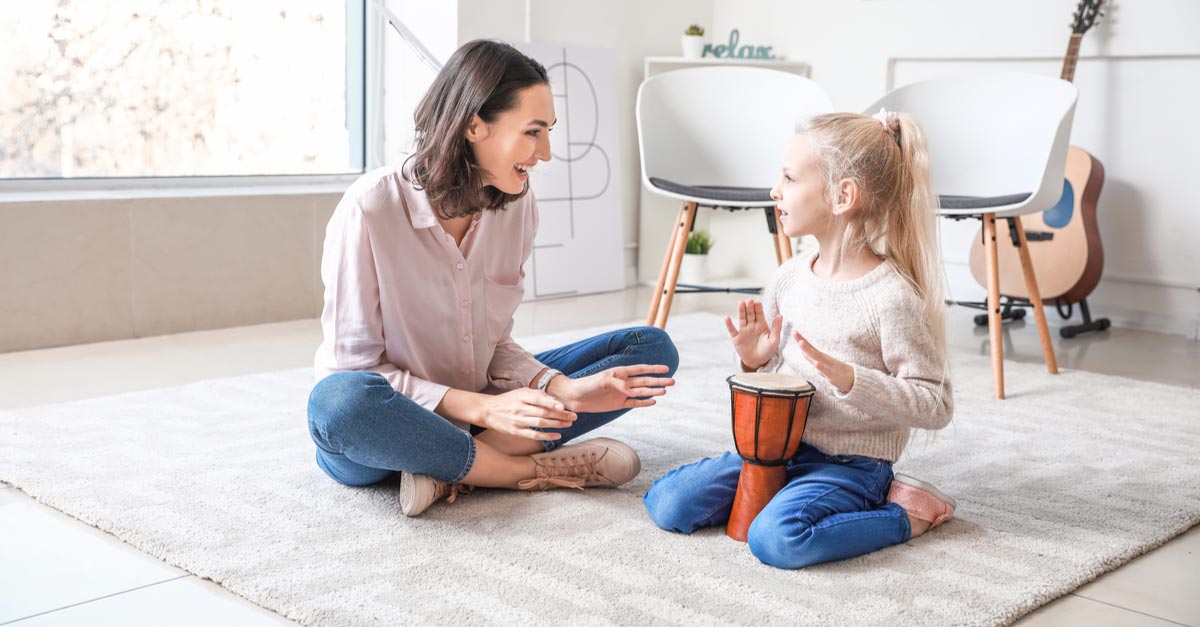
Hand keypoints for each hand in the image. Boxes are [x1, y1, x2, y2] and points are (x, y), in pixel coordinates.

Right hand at [476, 388, 576, 440]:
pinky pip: (534, 435)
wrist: (488, 411)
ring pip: (540, 423)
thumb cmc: (508, 400)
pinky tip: (557, 435)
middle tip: (573, 416)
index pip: (539, 399)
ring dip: (556, 424)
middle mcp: (520, 408)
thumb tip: (554, 399)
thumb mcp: (520, 392)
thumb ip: (537, 394)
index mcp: (521, 396)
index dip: (552, 403)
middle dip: (560, 414)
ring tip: (568, 424)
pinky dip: (546, 436)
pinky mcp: (516, 431)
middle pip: (543, 412)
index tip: (564, 406)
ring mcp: (518, 421)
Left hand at [549, 365, 674, 412]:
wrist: (575, 397)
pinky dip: (643, 402)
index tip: (666, 368)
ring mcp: (621, 394)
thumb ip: (617, 383)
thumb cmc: (587, 385)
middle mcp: (623, 382)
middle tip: (673, 381)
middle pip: (645, 381)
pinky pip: (634, 403)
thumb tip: (631, 390)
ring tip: (665, 391)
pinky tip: (653, 401)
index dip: (653, 369)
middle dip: (658, 381)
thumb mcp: (601, 381)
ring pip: (642, 392)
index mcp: (620, 372)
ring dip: (653, 391)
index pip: (640, 369)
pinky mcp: (617, 404)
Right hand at [724, 299, 782, 370]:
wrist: (758, 362)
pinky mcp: (736, 338)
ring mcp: (744, 331)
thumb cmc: (767, 351)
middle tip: (749, 301)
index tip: (757, 303)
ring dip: (741, 311)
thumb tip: (780, 316)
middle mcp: (752, 326)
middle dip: (749, 307)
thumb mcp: (774, 340)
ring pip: (742, 319)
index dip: (758, 308)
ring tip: (740, 303)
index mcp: (761, 325)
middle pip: (750, 314)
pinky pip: (732, 330)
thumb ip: (776, 328)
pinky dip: (729, 324)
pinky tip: (727, 318)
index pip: (759, 314)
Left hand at [792, 331, 854, 392]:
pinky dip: (821, 367)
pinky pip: (826, 370)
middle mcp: (824, 358)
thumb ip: (812, 358)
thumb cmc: (835, 370)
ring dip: (809, 350)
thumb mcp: (822, 363)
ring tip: (801, 343)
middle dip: (802, 341)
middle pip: (811, 349)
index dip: (801, 340)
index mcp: (820, 356)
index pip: (809, 346)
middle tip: (795, 333)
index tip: (794, 332)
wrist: (852, 378)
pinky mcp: (832, 374)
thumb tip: (802, 352)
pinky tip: (816, 363)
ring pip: (817, 357)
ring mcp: (828, 365)